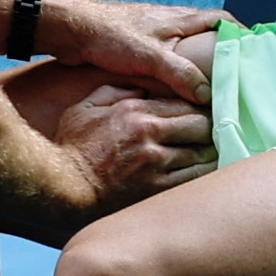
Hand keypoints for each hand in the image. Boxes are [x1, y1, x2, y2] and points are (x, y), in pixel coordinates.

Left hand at [41, 0, 222, 103]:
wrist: (68, 30)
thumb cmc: (108, 34)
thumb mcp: (150, 56)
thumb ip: (180, 74)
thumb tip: (207, 95)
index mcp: (178, 19)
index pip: (220, 19)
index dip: (239, 33)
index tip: (254, 53)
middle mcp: (167, 24)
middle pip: (204, 35)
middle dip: (219, 54)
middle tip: (233, 80)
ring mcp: (151, 36)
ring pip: (183, 50)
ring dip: (194, 67)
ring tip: (206, 92)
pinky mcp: (133, 48)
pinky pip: (163, 61)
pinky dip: (172, 74)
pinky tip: (171, 93)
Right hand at [53, 82, 215, 213]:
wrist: (67, 188)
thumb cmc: (73, 148)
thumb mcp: (84, 108)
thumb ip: (113, 91)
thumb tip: (140, 88)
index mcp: (135, 112)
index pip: (185, 103)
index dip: (198, 108)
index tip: (200, 114)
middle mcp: (149, 135)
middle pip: (201, 126)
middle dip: (207, 129)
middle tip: (208, 134)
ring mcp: (155, 163)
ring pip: (202, 152)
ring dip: (208, 152)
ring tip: (208, 152)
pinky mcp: (157, 188)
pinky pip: (194, 177)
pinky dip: (203, 173)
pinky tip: (202, 171)